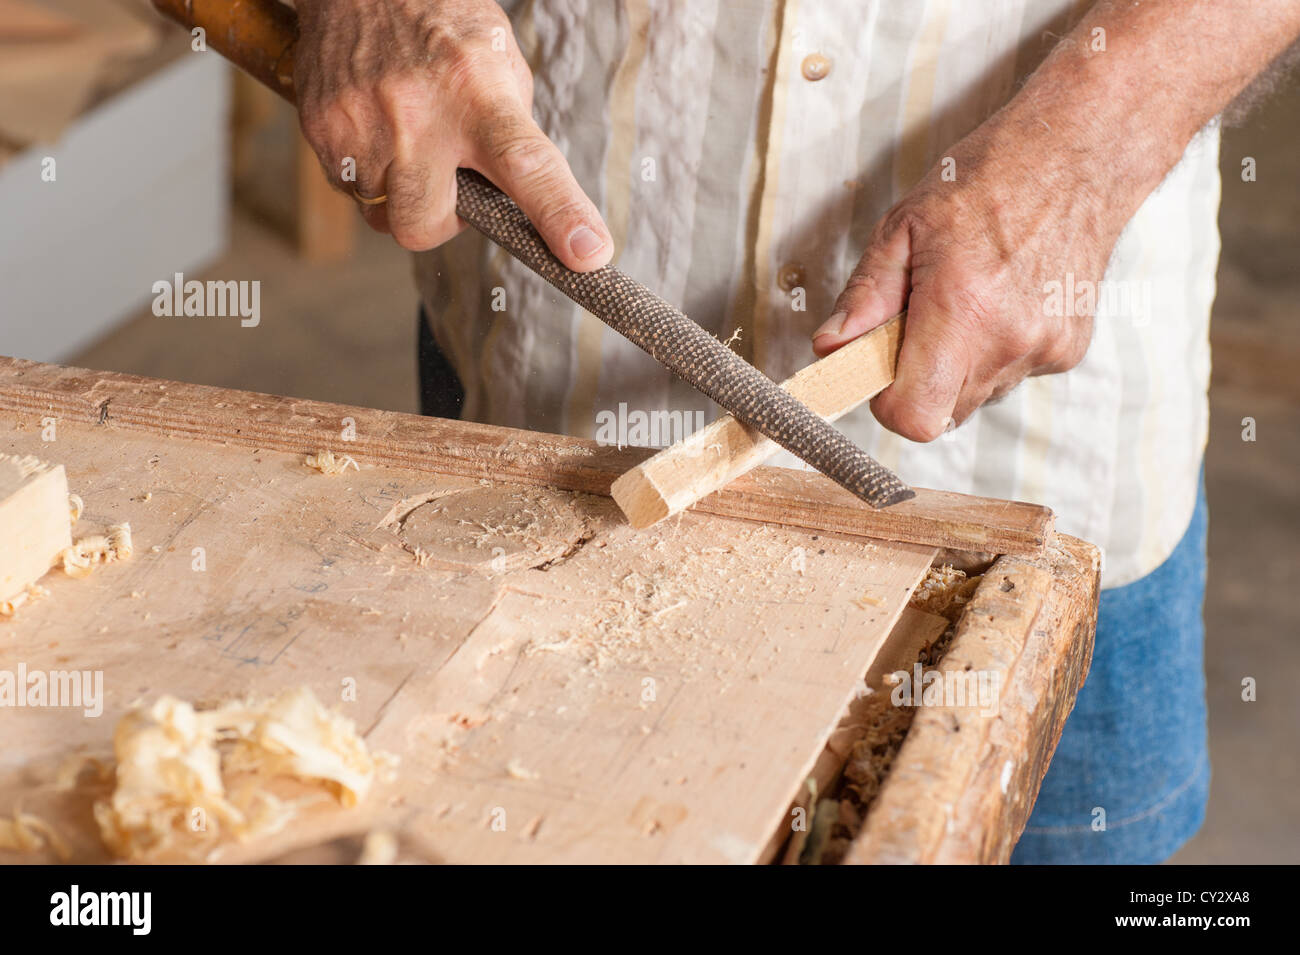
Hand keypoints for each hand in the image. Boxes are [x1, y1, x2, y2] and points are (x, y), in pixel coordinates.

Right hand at [294, 0, 611, 267]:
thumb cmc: (440, 22)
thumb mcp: (497, 62)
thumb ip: (513, 131)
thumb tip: (525, 194)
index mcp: (479, 94)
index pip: (527, 165)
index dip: (560, 214)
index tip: (588, 253)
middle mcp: (419, 113)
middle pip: (426, 224)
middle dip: (438, 221)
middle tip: (446, 183)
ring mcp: (364, 124)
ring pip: (384, 213)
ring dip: (402, 194)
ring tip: (406, 139)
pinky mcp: (324, 129)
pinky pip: (351, 189)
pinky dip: (369, 172)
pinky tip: (376, 126)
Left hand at [812, 114, 1121, 441]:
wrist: (1077, 154)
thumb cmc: (987, 180)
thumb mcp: (904, 227)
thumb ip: (865, 297)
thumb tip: (830, 347)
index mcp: (963, 308)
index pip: (916, 415)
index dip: (887, 402)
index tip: (878, 369)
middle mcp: (1010, 339)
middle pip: (942, 414)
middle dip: (917, 382)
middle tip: (916, 326)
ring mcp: (1046, 349)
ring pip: (976, 397)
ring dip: (956, 367)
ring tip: (965, 303)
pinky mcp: (1068, 351)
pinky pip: (1010, 375)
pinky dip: (994, 351)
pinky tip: (1000, 300)